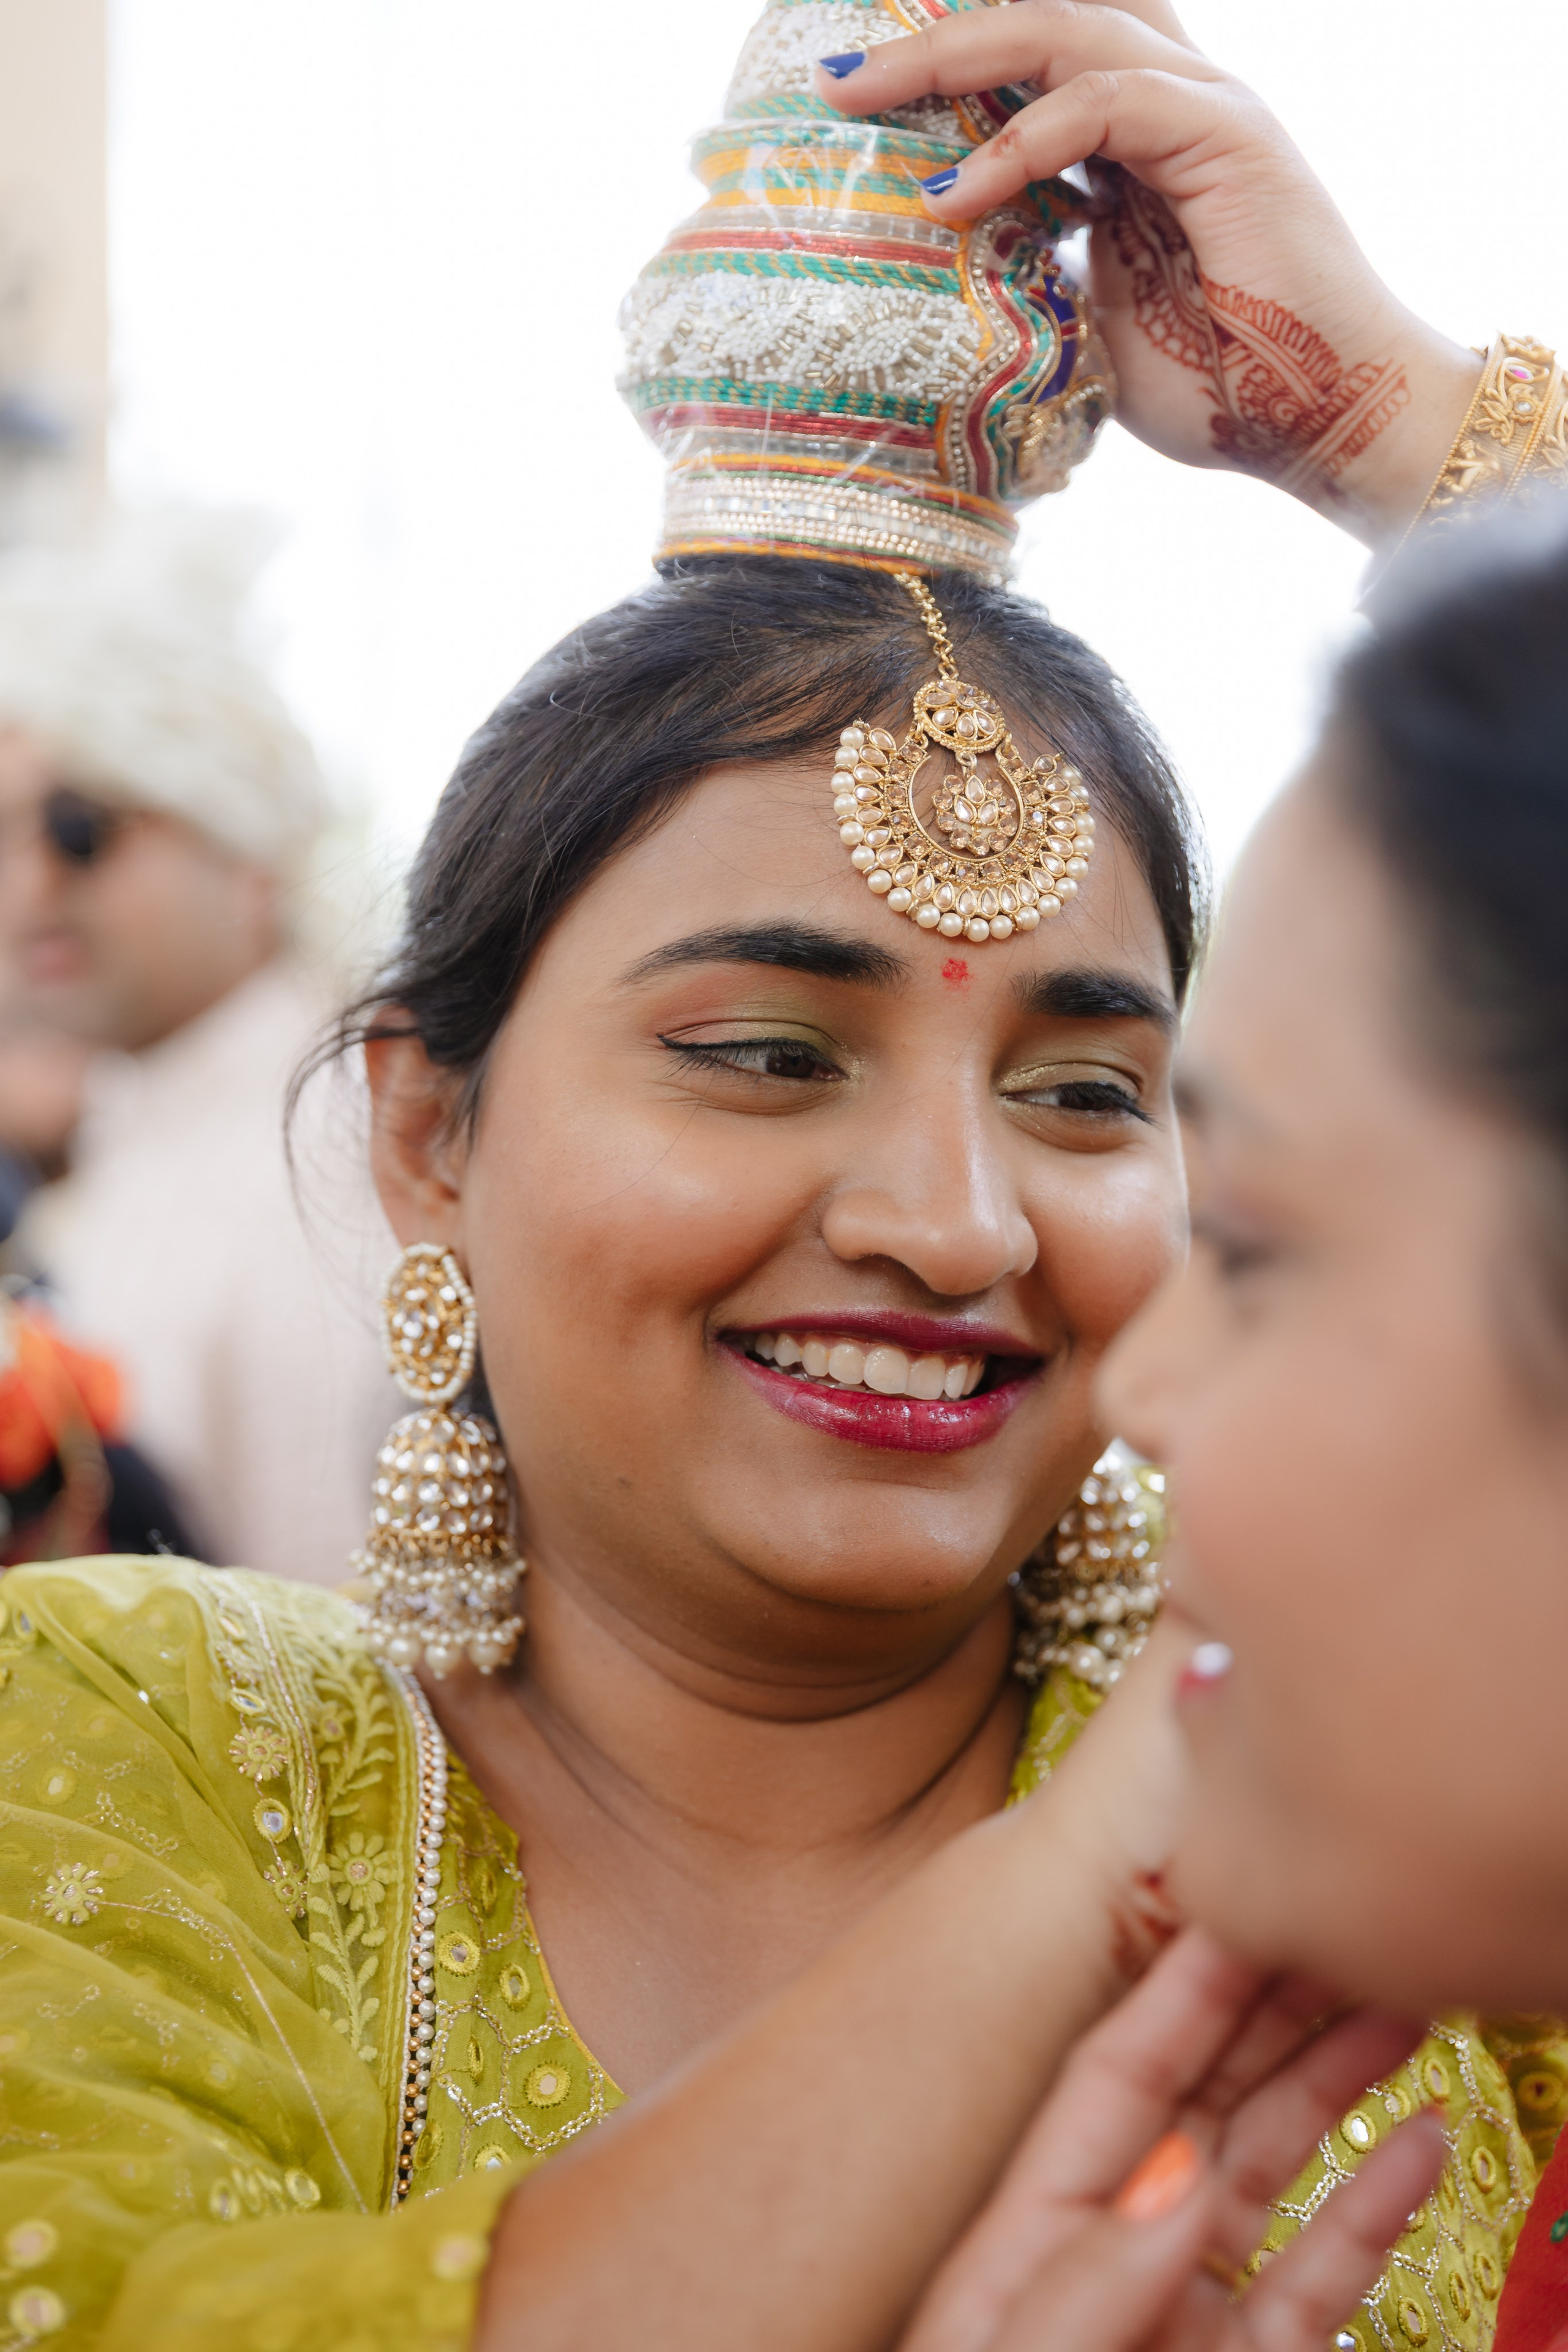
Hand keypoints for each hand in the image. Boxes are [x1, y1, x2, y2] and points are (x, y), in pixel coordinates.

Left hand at [814, 2, 1479, 543]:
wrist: (1326, 421)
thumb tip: (960, 285)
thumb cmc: (1226, 389)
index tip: (860, 93)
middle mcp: (1174, 103)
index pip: (1039, 59)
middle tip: (834, 76)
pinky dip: (1020, 142)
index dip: (954, 60)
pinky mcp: (1228, 135)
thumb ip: (1041, 282)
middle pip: (1040, 16)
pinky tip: (956, 196)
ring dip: (953, 58)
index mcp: (1141, 141)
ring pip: (1063, 28)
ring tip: (863, 97)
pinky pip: (1104, 102)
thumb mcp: (1095, 331)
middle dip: (931, 40)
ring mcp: (1206, 109)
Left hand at [896, 1928, 1446, 2351]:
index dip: (1182, 1983)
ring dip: (1339, 2083)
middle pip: (1209, 2099)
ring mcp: (1189, 2308)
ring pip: (1276, 2167)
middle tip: (1350, 1919)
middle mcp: (1114, 2248)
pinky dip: (1374, 2208)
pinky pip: (1320, 2277)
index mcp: (1034, 2228)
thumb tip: (1172, 2172)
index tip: (1241, 1891)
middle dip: (1278, 2007)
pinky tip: (1421, 2140)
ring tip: (1404, 2000)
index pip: (1118, 2074)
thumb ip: (1089, 2280)